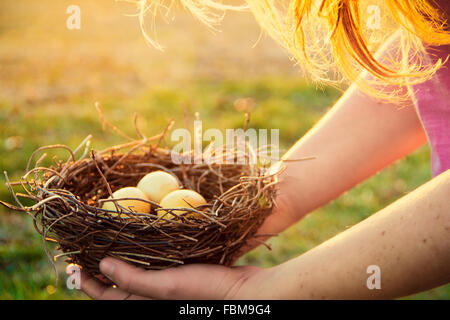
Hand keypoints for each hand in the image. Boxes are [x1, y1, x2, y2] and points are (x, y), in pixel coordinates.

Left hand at [72, 257, 262, 299]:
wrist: (244, 291)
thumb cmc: (206, 292)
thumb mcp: (166, 287)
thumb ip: (134, 280)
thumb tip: (102, 266)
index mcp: (146, 303)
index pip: (106, 297)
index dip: (87, 282)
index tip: (73, 264)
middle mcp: (153, 296)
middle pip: (119, 285)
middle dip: (102, 269)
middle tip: (89, 249)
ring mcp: (167, 284)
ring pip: (136, 272)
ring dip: (122, 258)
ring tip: (111, 241)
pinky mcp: (181, 273)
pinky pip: (155, 264)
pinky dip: (144, 254)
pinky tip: (145, 239)